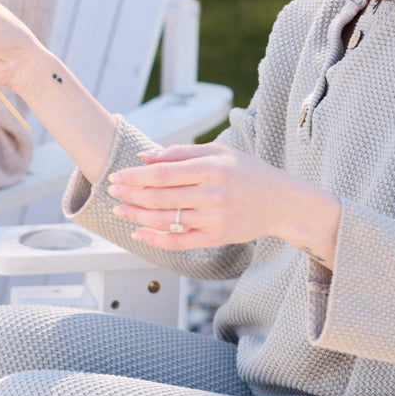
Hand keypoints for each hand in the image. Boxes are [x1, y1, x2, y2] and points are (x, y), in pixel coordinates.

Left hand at [107, 142, 341, 267]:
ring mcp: (214, 219)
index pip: (163, 174)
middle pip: (161, 197)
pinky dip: (156, 240)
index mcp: (212, 168)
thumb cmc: (247, 171)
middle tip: (112, 191)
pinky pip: (180, 243)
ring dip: (137, 217)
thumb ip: (180, 153)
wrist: (282, 202)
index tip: (116, 176)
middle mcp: (212, 194)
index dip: (135, 176)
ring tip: (119, 211)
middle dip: (131, 195)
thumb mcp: (218, 152)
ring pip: (166, 221)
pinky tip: (139, 234)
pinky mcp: (216, 238)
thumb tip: (144, 156)